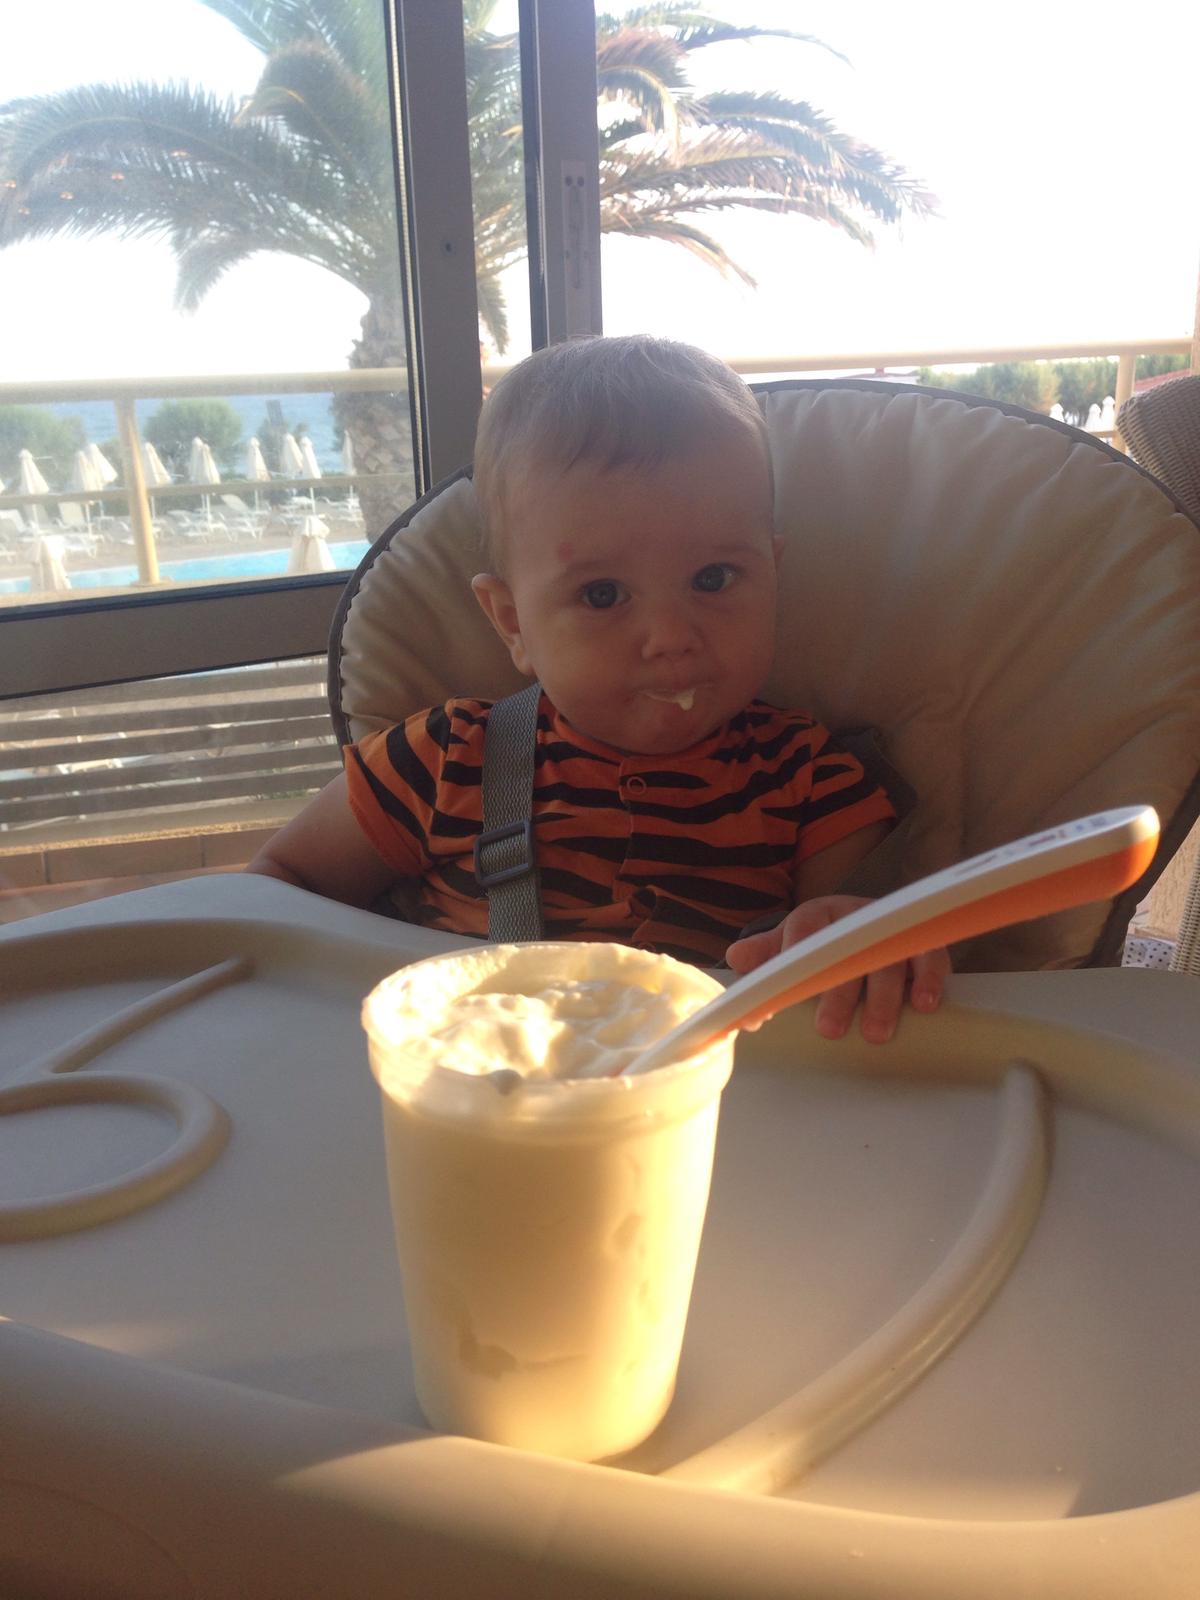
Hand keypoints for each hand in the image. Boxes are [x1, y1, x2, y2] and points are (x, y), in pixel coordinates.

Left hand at [725, 895, 950, 1044]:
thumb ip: (765, 954)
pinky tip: (924, 1006)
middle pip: (847, 951)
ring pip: (889, 958)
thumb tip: (736, 959)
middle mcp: (855, 918)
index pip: (801, 933)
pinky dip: (929, 980)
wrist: (872, 923)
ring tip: (875, 1033)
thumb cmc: (824, 942)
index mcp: (816, 916)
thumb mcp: (790, 944)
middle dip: (838, 991)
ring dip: (883, 997)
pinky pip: (930, 957)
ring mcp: (892, 931)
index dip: (791, 962)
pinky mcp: (925, 944)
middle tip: (829, 1029)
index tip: (781, 994)